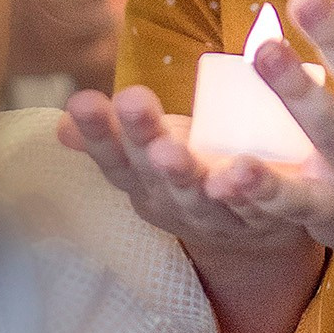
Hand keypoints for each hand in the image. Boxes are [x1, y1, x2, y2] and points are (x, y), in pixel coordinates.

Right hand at [58, 85, 323, 332]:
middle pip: (154, 173)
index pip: (114, 159)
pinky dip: (249, 190)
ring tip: (171, 149)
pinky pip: (256, 207)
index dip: (98, 133)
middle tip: (132, 102)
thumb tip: (67, 113)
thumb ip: (113, 132)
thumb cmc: (194, 172)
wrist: (258, 232)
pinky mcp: (266, 220)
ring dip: (184, 173)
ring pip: (199, 197)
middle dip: (142, 138)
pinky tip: (241, 169)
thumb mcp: (151, 152)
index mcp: (144, 184)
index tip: (83, 100)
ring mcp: (219, 217)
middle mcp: (175, 204)